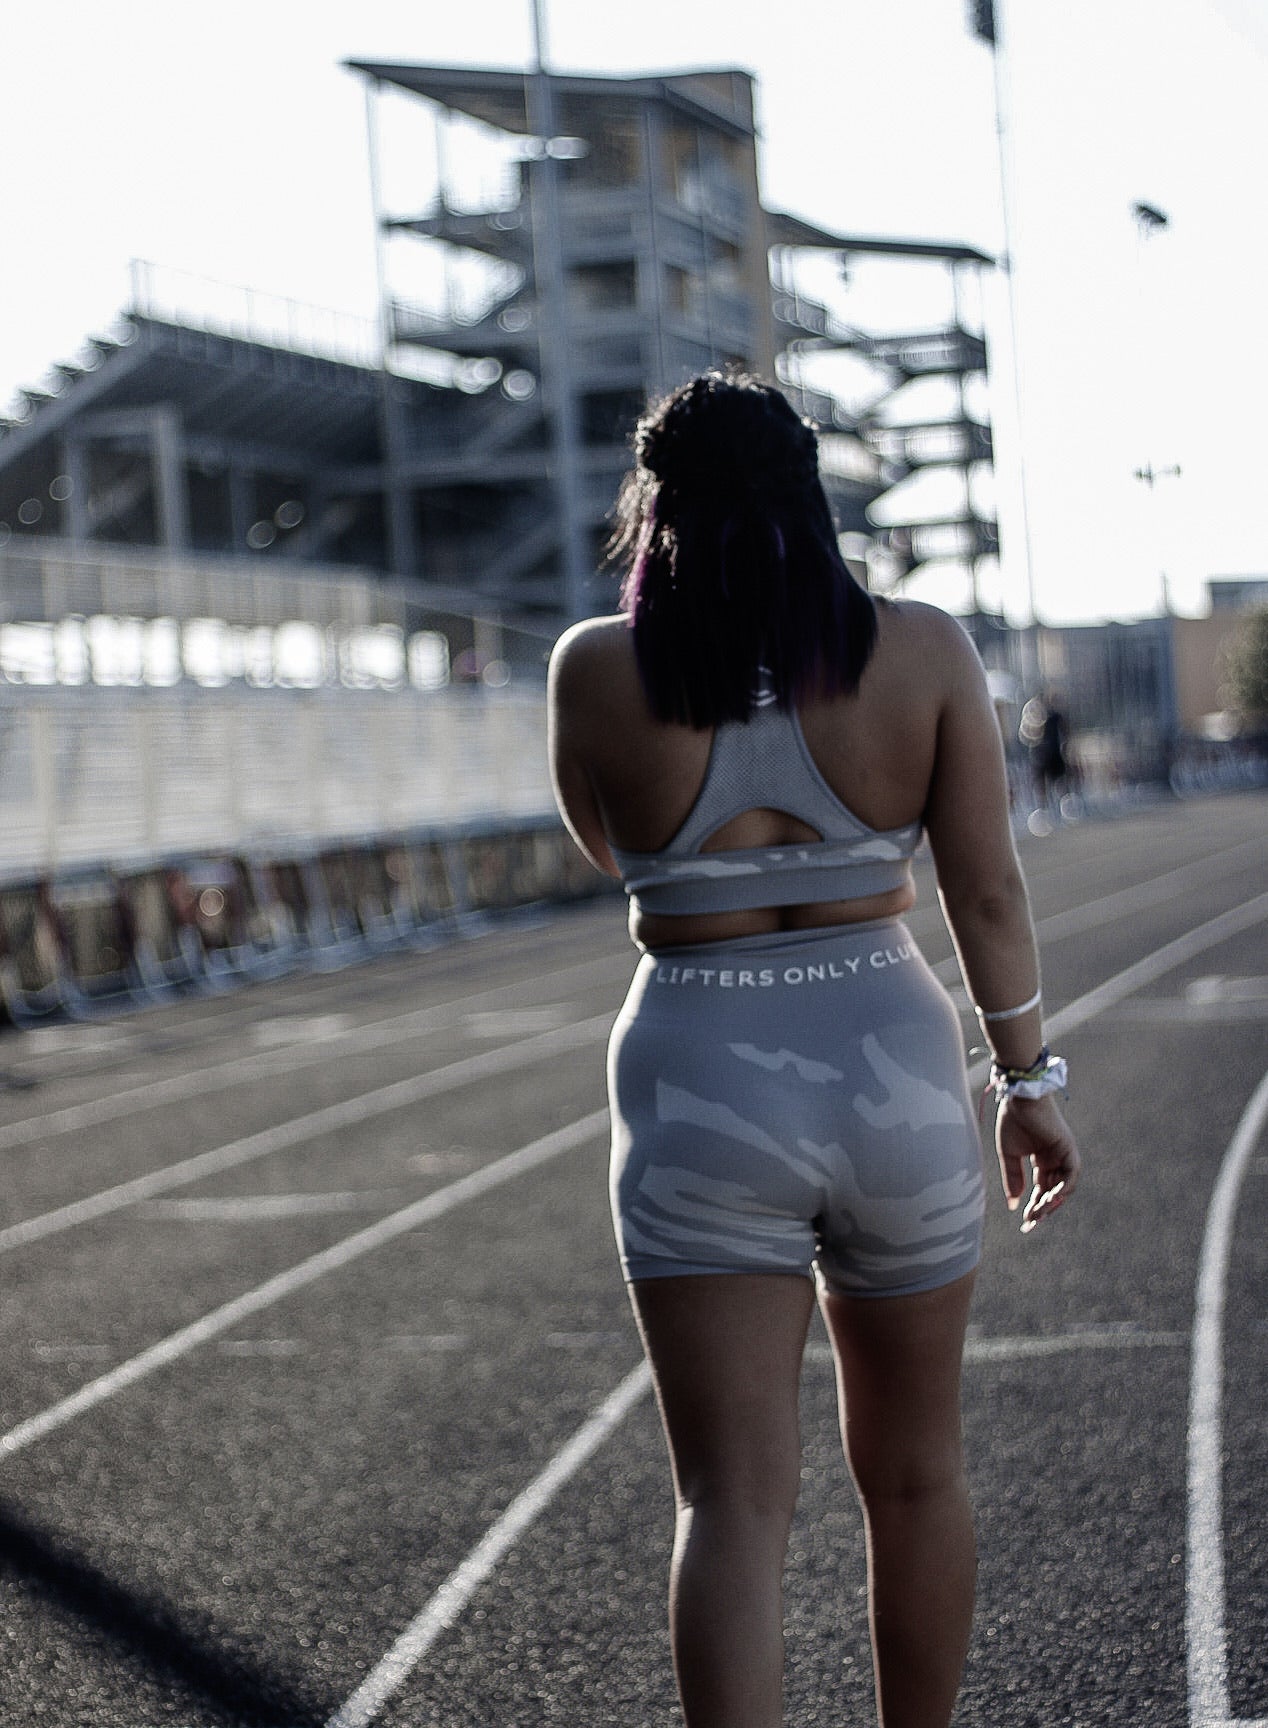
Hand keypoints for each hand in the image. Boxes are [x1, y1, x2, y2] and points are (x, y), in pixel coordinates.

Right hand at [995, 1092, 1079, 1232]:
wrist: (1019, 1098)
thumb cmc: (1013, 1120)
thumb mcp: (1009, 1155)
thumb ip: (1013, 1179)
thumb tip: (1014, 1205)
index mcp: (1042, 1160)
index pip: (1042, 1189)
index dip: (1035, 1206)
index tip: (1025, 1223)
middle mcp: (1055, 1159)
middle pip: (1054, 1192)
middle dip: (1043, 1209)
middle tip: (1031, 1224)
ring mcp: (1064, 1154)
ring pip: (1064, 1187)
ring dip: (1052, 1202)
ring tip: (1037, 1211)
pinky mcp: (1069, 1149)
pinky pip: (1071, 1174)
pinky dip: (1063, 1188)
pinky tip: (1049, 1198)